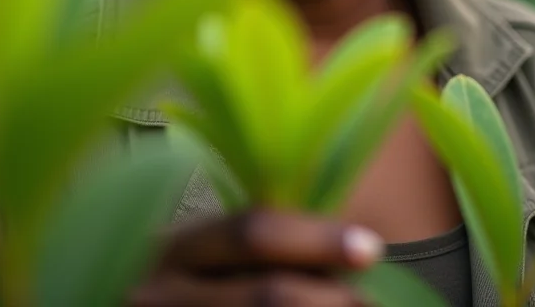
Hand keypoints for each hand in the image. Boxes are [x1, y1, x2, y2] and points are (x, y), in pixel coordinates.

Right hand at [128, 208, 384, 305]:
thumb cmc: (183, 288)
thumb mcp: (203, 258)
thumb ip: (251, 248)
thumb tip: (344, 250)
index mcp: (177, 248)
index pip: (252, 233)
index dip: (316, 238)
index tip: (370, 247)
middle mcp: (161, 293)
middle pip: (265, 297)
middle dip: (330, 300)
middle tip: (373, 302)